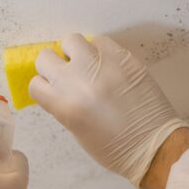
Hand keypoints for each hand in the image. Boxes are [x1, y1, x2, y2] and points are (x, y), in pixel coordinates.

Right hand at [29, 34, 187, 186]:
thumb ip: (62, 104)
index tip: (53, 89)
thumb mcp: (75, 130)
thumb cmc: (111, 147)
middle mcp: (77, 80)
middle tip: (67, 74)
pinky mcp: (122, 57)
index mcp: (63, 105)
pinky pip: (100, 41)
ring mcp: (100, 64)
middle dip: (53, 66)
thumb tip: (59, 86)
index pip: (36, 83)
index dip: (44, 87)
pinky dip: (99, 51)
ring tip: (87, 64)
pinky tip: (107, 65)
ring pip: (71, 40)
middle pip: (45, 57)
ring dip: (74, 52)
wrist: (153, 144)